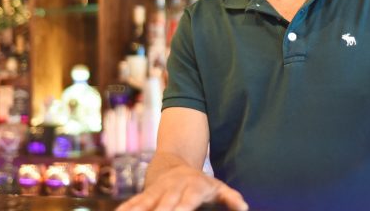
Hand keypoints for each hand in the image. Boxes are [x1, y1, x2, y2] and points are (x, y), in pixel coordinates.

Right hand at [116, 165, 247, 210]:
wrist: (175, 163)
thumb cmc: (201, 183)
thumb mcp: (218, 187)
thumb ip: (230, 198)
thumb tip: (244, 207)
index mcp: (193, 188)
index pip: (187, 200)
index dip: (182, 208)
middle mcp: (173, 189)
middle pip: (164, 204)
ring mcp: (157, 191)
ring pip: (145, 203)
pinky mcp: (145, 195)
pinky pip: (133, 203)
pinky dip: (125, 210)